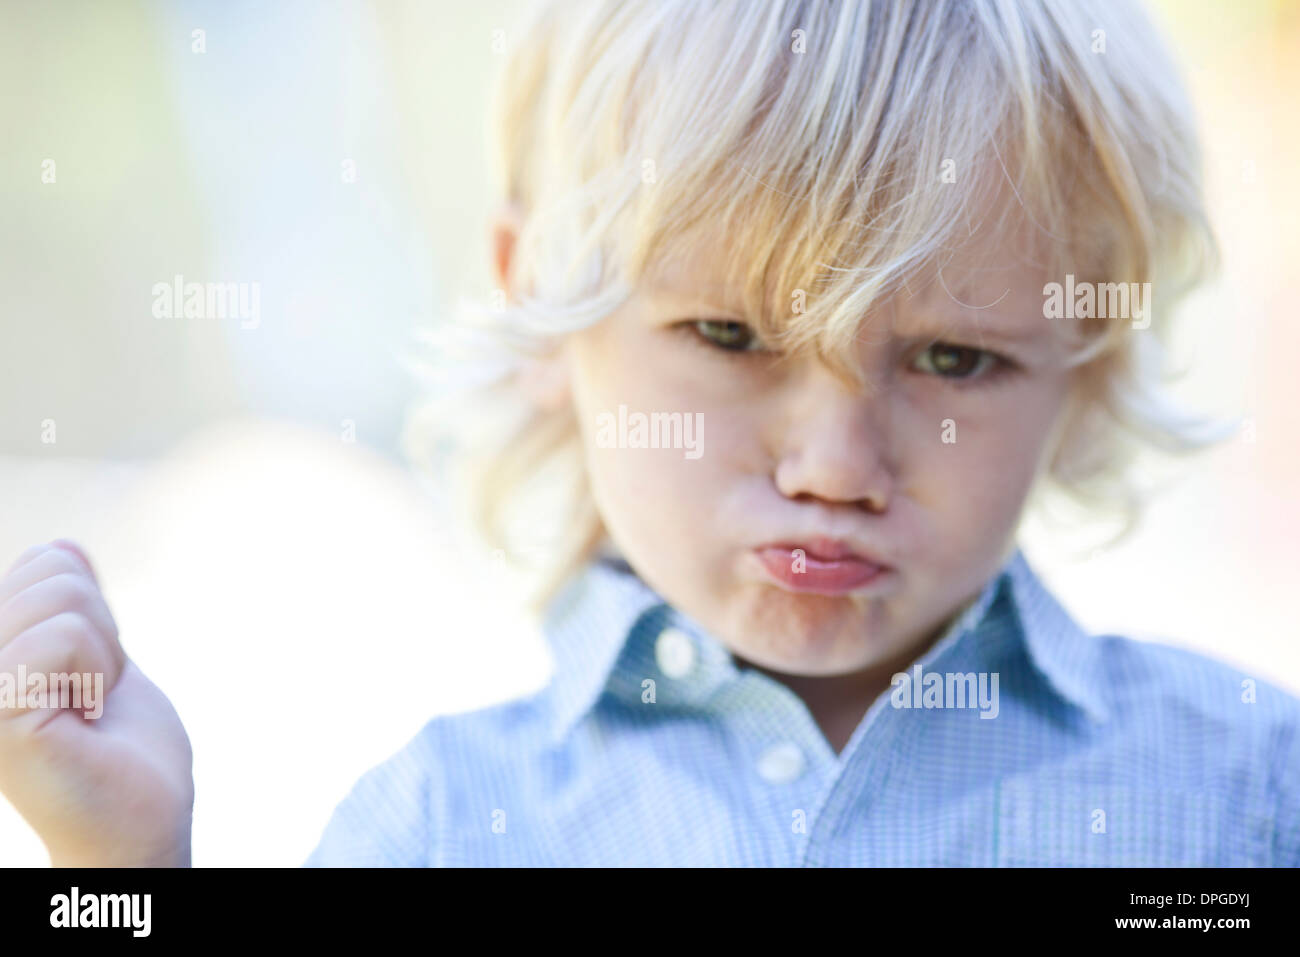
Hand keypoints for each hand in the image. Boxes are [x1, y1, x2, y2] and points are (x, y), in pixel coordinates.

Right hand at [0, 541, 192, 865]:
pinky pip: (64, 635)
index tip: (89, 672)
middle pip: (52, 570)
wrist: (141, 817)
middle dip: (100, 627)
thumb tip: (60, 546)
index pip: (45, 560)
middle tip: (91, 694)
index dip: (94, 610)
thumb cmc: (124, 747)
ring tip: (85, 708)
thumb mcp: (101, 656)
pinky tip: (82, 719)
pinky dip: (97, 671)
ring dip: (103, 653)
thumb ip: (75, 606)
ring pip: (61, 597)